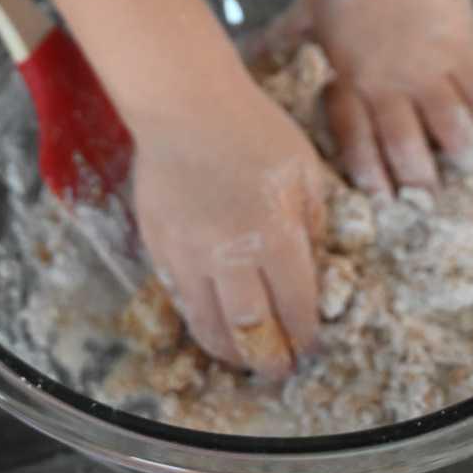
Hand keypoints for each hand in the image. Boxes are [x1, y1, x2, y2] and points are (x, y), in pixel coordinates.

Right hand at [130, 71, 326, 378]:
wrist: (185, 103)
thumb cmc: (253, 127)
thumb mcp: (304, 168)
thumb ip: (313, 220)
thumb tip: (313, 261)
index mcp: (276, 236)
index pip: (296, 309)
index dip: (305, 336)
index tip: (310, 347)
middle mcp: (231, 256)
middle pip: (252, 332)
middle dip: (270, 359)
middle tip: (278, 369)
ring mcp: (189, 255)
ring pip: (209, 326)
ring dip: (230, 350)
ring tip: (243, 358)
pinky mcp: (158, 246)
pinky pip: (179, 298)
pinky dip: (198, 317)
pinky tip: (210, 318)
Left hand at [275, 0, 472, 196]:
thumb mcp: (307, 7)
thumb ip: (281, 38)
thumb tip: (247, 52)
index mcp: (353, 79)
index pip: (359, 143)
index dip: (370, 178)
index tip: (379, 201)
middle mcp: (394, 87)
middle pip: (409, 150)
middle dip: (419, 184)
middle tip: (428, 202)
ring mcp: (433, 73)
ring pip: (453, 132)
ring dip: (461, 157)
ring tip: (468, 173)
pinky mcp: (465, 55)